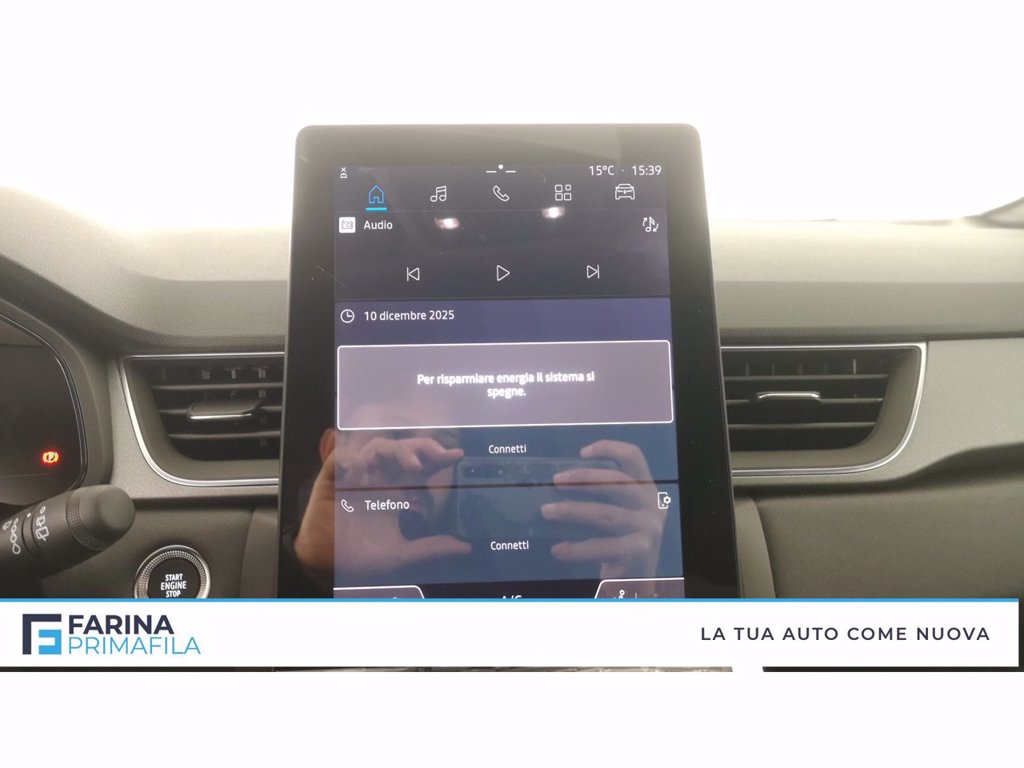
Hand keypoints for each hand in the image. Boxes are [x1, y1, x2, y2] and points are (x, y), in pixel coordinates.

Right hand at [294, 437, 470, 580]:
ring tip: (412, 465)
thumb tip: (466, 547)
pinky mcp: (331, 481)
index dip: (436, 457)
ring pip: (376, 447)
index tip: (457, 456)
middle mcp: (377, 478)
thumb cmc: (361, 560)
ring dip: (396, 450)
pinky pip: (339, 458)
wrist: (326, 568)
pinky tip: (363, 468)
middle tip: (438, 454)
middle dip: (421, 446)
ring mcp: (354, 477)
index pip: (419, 466)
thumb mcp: (402, 555)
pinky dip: (351, 458)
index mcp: (395, 490)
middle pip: (401, 449)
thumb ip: (432, 549)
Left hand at [542, 440, 665, 579]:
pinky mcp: (638, 553)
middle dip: (583, 478)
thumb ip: (603, 496)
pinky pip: (603, 547)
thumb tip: (560, 483)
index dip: (609, 448)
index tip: (581, 452)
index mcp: (647, 489)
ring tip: (547, 511)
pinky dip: (577, 548)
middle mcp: (651, 506)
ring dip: (573, 510)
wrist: (640, 579)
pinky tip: (558, 550)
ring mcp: (647, 529)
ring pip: (606, 514)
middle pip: (617, 482)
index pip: (633, 457)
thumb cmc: (624, 540)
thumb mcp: (623, 512)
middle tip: (555, 481)